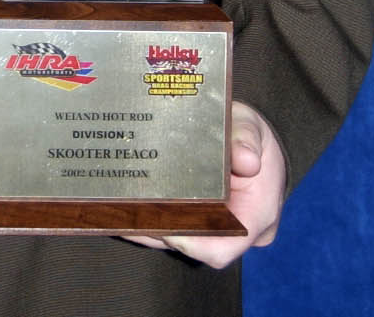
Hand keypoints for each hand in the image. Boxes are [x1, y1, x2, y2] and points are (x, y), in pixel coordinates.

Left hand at [120, 102, 286, 268]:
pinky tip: (123, 211)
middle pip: (194, 244)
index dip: (195, 244)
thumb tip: (247, 160)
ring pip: (179, 238)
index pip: (225, 246)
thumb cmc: (250, 134)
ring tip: (117, 215)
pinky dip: (151, 220)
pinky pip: (174, 226)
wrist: (249, 137)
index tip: (167, 231)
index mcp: (256, 214)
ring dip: (149, 229)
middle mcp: (234, 228)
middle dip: (161, 233)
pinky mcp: (197, 217)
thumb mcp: (251, 127)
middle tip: (128, 216)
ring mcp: (214, 226)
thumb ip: (247, 139)